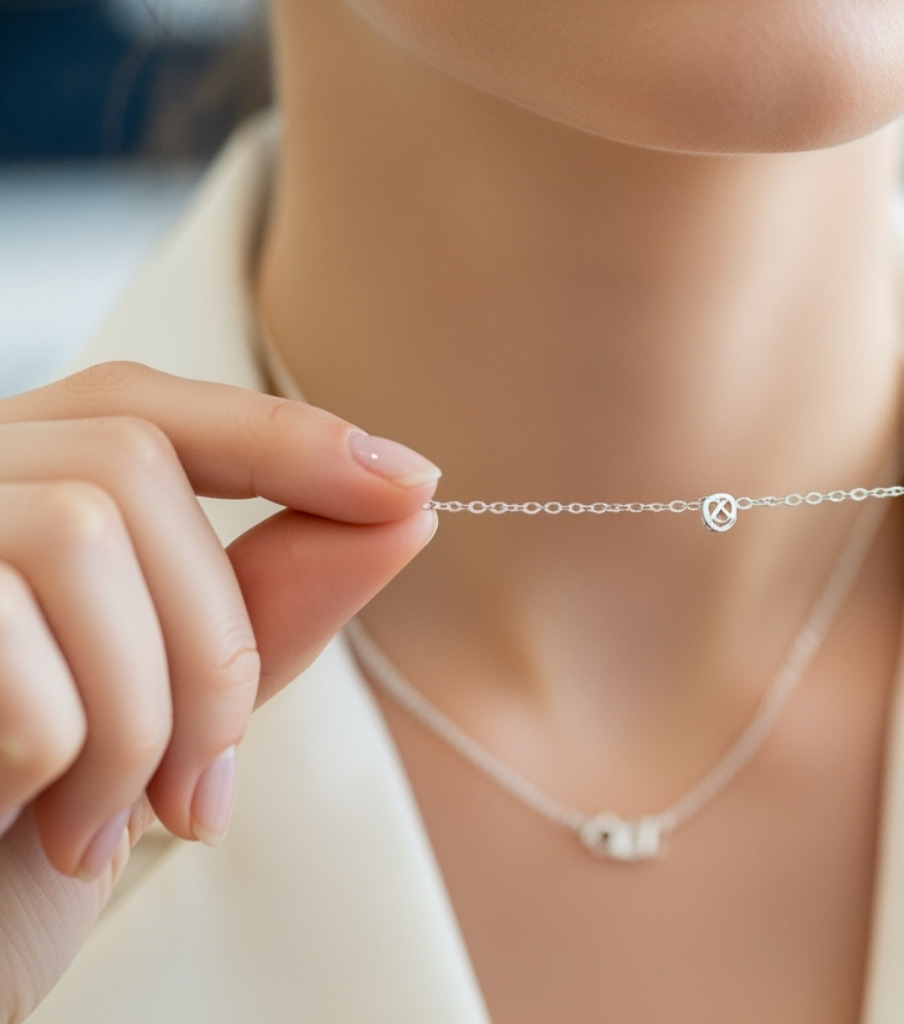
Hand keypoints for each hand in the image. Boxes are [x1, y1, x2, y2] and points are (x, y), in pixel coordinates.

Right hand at [0, 361, 438, 1022]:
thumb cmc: (29, 835)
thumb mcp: (170, 710)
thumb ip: (270, 604)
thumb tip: (402, 508)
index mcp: (8, 497)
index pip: (143, 408)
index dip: (282, 438)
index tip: (409, 487)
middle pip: (130, 469)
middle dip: (213, 638)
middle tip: (207, 784)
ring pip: (80, 537)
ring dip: (147, 711)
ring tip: (125, 821)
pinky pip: (14, 640)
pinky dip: (72, 758)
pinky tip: (52, 828)